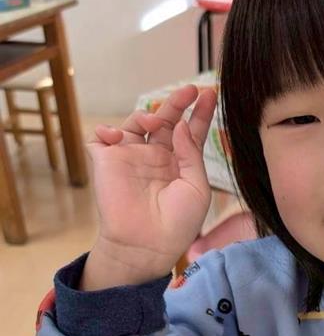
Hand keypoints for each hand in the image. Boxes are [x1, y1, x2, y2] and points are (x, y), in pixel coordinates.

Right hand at [81, 84, 217, 289]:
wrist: (146, 245)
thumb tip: (182, 125)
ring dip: (146, 113)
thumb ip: (191, 154)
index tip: (210, 94)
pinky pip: (102, 137)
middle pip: (165, 121)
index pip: (189, 133)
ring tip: (155, 118)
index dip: (200, 114)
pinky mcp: (106, 162)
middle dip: (177, 103)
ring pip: (136, 122)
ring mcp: (130, 158)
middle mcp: (155, 158)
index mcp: (178, 165)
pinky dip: (108, 130)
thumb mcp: (197, 188)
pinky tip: (119, 134)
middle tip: (190, 90)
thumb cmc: (176, 223)